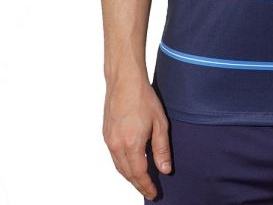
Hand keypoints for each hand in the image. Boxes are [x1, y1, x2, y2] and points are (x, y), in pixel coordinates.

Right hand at [102, 76, 171, 200]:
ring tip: (141, 180)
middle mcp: (116, 145)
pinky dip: (122, 164)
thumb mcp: (160, 123)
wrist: (124, 81)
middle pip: (127, 173)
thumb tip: (164, 170)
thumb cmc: (143, 97)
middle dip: (138, 184)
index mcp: (131, 144)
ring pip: (118, 166)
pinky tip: (131, 163)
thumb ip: (162, 148)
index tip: (154, 193)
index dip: (146, 186)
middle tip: (149, 190)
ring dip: (130, 175)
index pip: (139, 174)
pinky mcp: (106, 134)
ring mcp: (108, 140)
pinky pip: (114, 156)